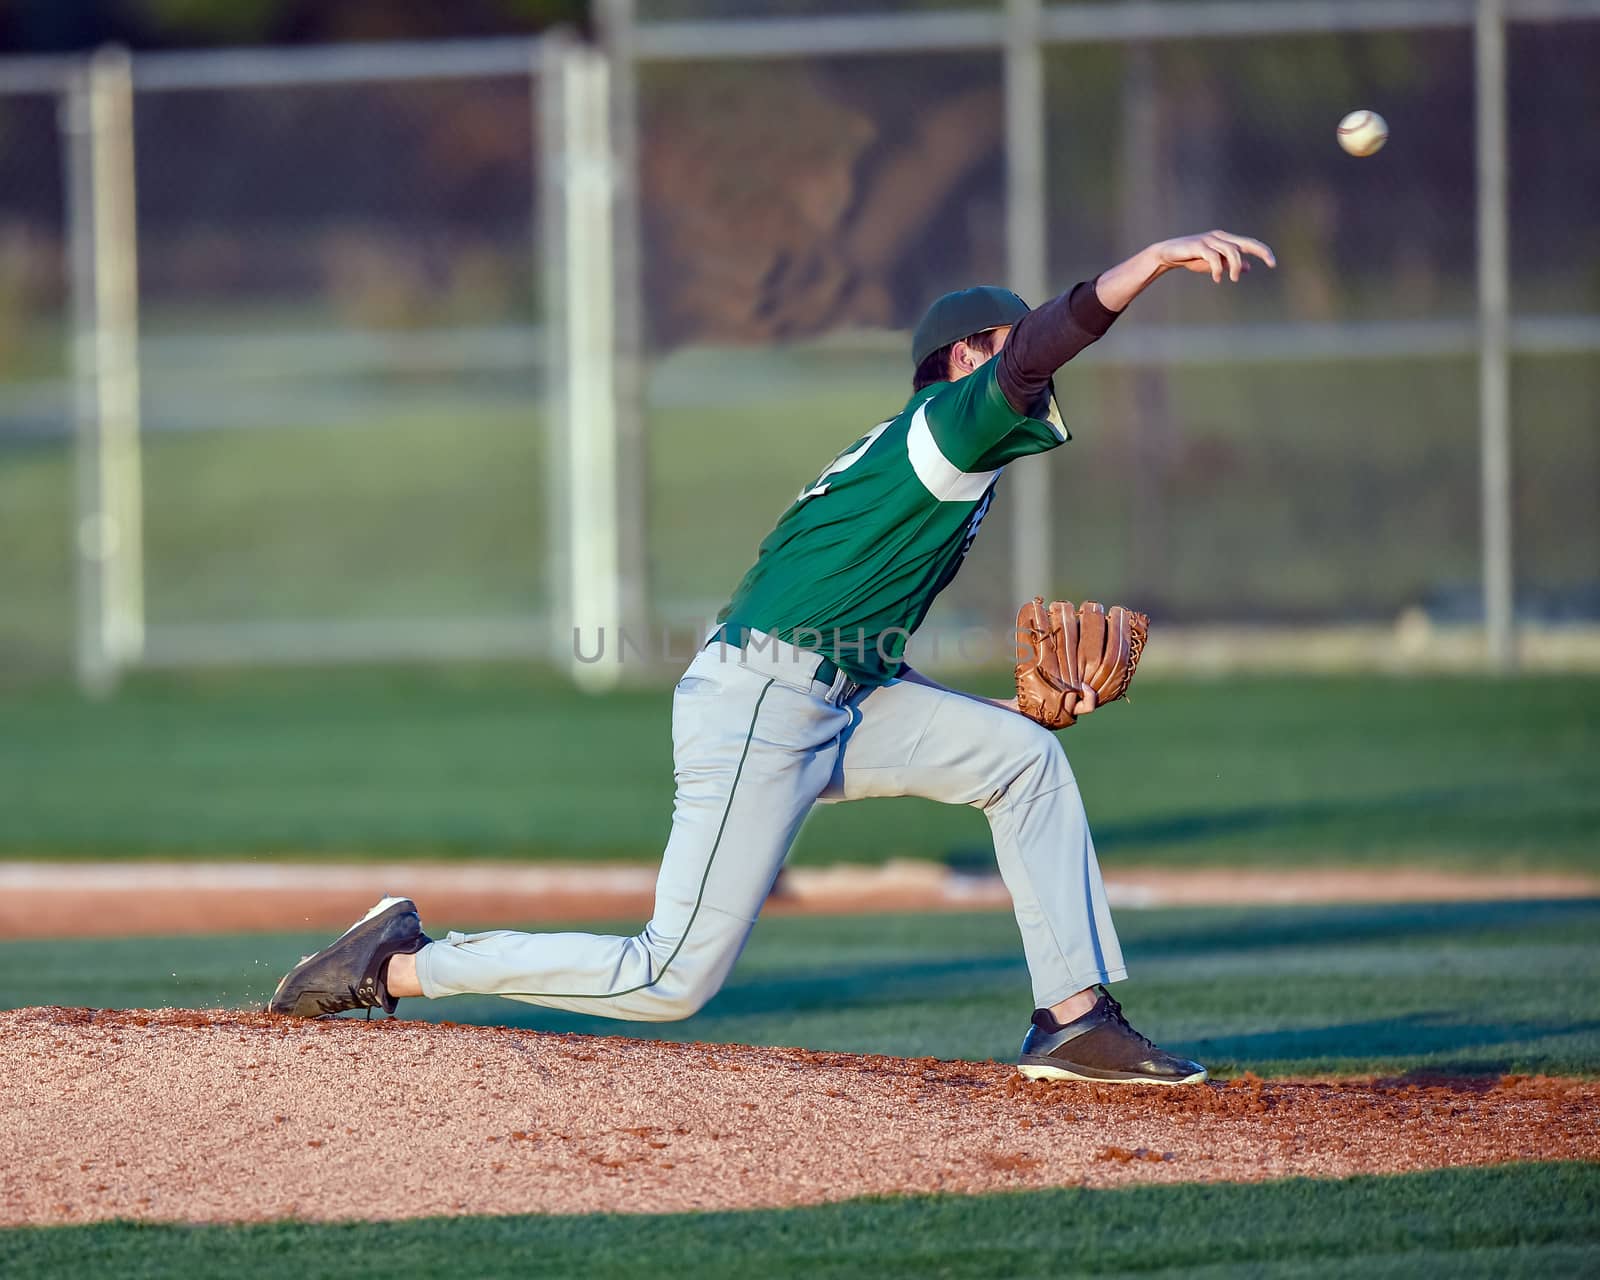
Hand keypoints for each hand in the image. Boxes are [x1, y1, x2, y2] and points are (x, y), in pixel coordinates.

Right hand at [1151, 230, 1275, 283]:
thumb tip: (1248, 267)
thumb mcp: (1214, 263)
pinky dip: (1218, 269)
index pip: (1249, 244)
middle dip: (1261, 252)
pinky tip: (1217, 279)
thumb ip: (1230, 264)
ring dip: (1235, 266)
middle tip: (1271, 263)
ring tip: (1233, 279)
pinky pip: (1214, 257)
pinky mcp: (1198, 245)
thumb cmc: (1191, 258)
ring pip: (1232, 251)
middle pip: (1245, 243)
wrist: (1167, 254)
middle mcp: (1220, 237)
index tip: (1273, 264)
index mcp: (1225, 240)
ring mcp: (1209, 240)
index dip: (1263, 251)